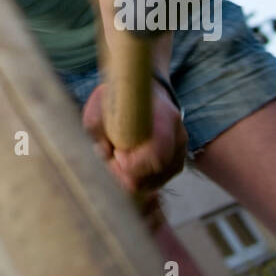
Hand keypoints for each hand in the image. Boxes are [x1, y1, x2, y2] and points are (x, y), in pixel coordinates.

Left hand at [81, 83, 187, 215]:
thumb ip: (96, 124)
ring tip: (116, 157)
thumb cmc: (120, 97)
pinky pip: (156, 182)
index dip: (133, 164)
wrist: (144, 92)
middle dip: (126, 174)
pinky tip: (126, 164)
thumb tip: (102, 153)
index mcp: (165, 117)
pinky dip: (137, 179)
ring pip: (154, 183)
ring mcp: (179, 153)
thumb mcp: (101, 101)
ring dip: (130, 177)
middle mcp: (178, 137)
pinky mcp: (175, 164)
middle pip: (154, 174)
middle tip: (109, 159)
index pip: (157, 154)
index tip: (115, 154)